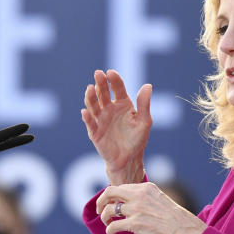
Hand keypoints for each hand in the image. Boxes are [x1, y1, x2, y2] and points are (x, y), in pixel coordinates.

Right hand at [81, 70, 152, 185]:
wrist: (128, 159)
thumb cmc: (137, 140)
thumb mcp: (145, 122)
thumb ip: (144, 104)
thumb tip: (148, 86)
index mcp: (123, 104)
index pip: (117, 88)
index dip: (114, 80)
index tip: (111, 73)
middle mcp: (110, 109)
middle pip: (103, 93)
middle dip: (100, 83)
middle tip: (98, 74)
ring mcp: (101, 119)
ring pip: (94, 105)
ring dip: (91, 97)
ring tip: (90, 89)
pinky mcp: (94, 131)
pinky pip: (90, 123)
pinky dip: (87, 117)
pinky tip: (86, 112)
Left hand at [96, 182, 205, 233]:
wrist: (183, 229)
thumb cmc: (173, 217)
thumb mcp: (159, 198)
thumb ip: (144, 197)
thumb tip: (130, 201)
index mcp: (145, 187)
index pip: (121, 187)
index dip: (112, 195)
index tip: (110, 203)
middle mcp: (138, 195)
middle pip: (110, 193)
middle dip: (101, 201)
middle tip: (100, 210)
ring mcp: (136, 209)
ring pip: (109, 210)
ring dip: (105, 217)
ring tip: (107, 223)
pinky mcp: (135, 224)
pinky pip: (113, 226)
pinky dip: (109, 230)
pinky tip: (111, 233)